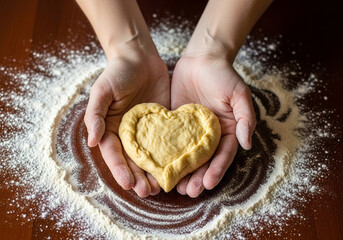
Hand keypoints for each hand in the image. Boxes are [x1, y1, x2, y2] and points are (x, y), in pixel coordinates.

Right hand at [84, 50, 169, 197]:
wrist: (140, 57)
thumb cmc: (118, 72)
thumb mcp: (102, 91)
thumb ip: (95, 115)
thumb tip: (91, 141)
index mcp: (111, 128)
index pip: (114, 154)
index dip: (120, 170)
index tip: (128, 184)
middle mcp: (129, 134)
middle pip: (132, 161)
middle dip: (138, 177)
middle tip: (148, 192)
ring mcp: (147, 131)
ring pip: (150, 157)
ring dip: (154, 172)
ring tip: (161, 187)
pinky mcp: (163, 124)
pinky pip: (167, 143)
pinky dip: (170, 156)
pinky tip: (176, 167)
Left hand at [171, 54, 255, 197]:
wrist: (202, 59)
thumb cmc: (223, 75)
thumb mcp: (239, 95)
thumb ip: (245, 118)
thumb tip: (247, 143)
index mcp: (226, 131)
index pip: (223, 155)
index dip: (217, 170)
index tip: (208, 183)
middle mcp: (208, 135)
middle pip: (204, 161)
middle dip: (197, 177)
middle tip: (189, 192)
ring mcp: (190, 131)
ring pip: (187, 156)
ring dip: (182, 172)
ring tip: (175, 187)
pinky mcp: (175, 124)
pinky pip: (170, 142)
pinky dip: (167, 155)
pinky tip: (160, 167)